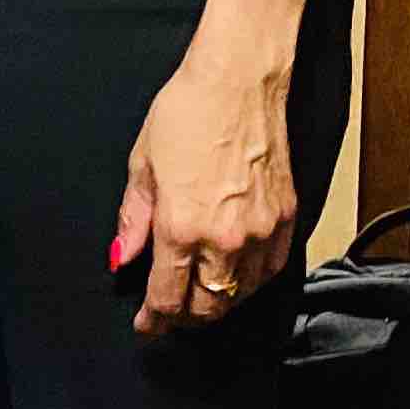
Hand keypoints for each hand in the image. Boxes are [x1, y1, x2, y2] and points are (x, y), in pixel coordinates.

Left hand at [115, 28, 301, 335]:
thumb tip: (122, 256)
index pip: (168, 296)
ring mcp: (261, 233)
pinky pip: (271, 272)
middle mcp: (225, 240)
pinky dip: (251, 282)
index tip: (147, 326)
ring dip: (219, 303)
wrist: (239, 82)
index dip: (155, 319)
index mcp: (181, 227)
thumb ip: (133, 219)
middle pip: (208, 307)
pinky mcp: (287, 222)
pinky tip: (235, 276)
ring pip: (241, 296)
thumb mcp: (143, 164)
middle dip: (185, 318)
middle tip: (170, 314)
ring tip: (199, 296)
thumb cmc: (187, 112)